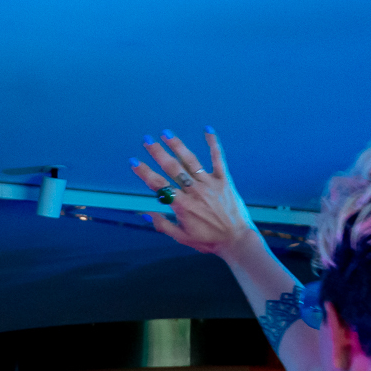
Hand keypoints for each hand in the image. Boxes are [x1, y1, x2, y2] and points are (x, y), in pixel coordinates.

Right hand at [129, 128, 257, 259]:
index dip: (144, 172)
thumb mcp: (182, 237)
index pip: (158, 185)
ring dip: (177, 145)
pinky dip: (213, 144)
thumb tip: (145, 213)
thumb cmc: (209, 240)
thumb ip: (163, 225)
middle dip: (157, 152)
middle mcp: (194, 191)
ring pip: (190, 160)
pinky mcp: (224, 180)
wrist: (236, 239)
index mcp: (182, 205)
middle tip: (147, 140)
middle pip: (172, 168)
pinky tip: (207, 130)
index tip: (134, 162)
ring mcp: (210, 183)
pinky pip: (218, 158)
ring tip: (166, 133)